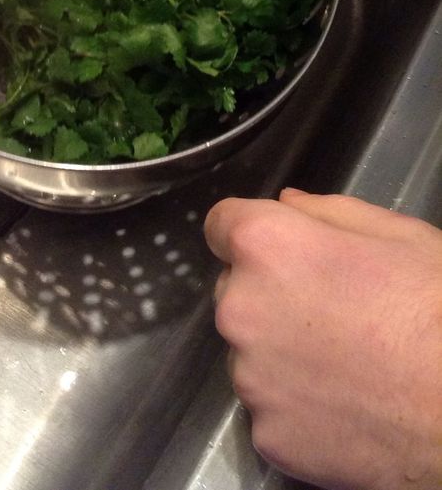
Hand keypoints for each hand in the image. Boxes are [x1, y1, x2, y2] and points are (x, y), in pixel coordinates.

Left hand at [204, 189, 441, 489]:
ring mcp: (251, 379)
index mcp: (265, 247)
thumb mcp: (396, 235)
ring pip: (250, 355)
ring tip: (345, 365)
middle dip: (269, 298)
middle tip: (330, 315)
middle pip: (234, 293)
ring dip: (280, 356)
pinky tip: (345, 405)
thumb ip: (325, 211)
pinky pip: (269, 410)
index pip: (220, 225)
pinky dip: (297, 409)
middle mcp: (240, 309)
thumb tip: (287, 205)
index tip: (279, 253)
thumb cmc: (437, 312)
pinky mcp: (267, 436)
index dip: (253, 237)